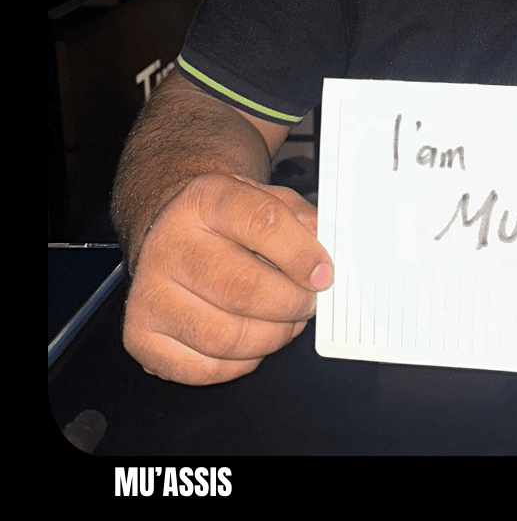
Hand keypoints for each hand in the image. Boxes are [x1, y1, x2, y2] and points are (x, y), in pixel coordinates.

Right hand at [122, 173, 333, 384]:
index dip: (302, 255)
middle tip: (308, 303)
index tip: (324, 274)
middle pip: (243, 288)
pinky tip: (253, 341)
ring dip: (272, 337)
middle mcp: (168, 243)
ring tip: (286, 323)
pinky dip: (243, 362)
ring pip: (226, 336)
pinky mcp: (141, 336)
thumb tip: (325, 264)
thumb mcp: (267, 199)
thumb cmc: (226, 220)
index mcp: (205, 198)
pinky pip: (205, 368)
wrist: (169, 229)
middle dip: (291, 304)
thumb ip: (303, 223)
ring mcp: (148, 293)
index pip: (262, 223)